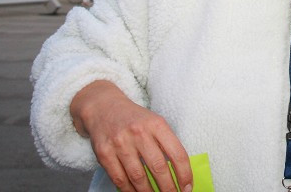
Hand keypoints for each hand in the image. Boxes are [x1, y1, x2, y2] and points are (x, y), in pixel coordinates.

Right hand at [71, 81, 191, 191]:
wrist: (103, 107)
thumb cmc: (135, 119)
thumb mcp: (155, 123)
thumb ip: (166, 143)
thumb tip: (180, 172)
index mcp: (156, 124)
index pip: (176, 153)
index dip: (184, 174)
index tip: (187, 187)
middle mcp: (139, 133)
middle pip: (158, 167)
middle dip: (168, 188)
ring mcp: (120, 143)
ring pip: (138, 177)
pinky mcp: (104, 153)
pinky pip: (120, 179)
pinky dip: (130, 191)